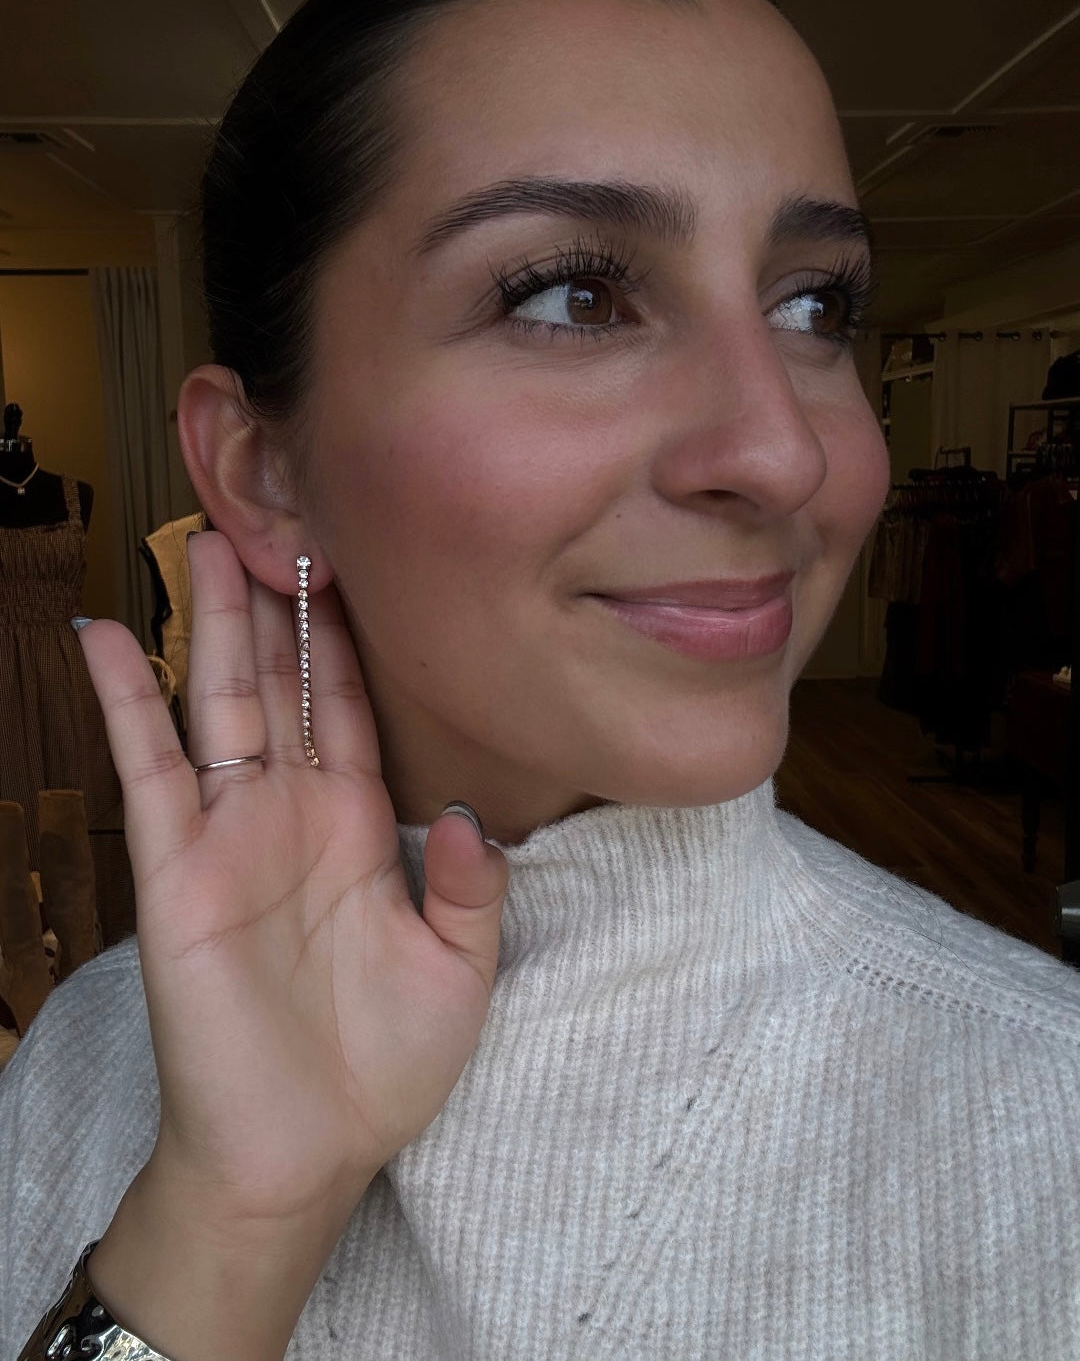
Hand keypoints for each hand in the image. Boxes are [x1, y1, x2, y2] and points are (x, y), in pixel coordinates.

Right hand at [78, 531, 508, 1233]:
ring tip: (209, 536)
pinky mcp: (176, 868)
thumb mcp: (459, 972)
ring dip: (213, 622)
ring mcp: (231, 833)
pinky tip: (106, 635)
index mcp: (361, 826)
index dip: (351, 633)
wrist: (304, 1154)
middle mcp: (295, 814)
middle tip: (277, 513)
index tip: (353, 556)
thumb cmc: (382, 1068)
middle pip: (285, 682)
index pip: (354, 704)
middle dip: (280, 601)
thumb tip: (464, 812)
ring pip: (220, 701)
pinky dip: (124, 700)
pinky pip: (147, 767)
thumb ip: (470, 888)